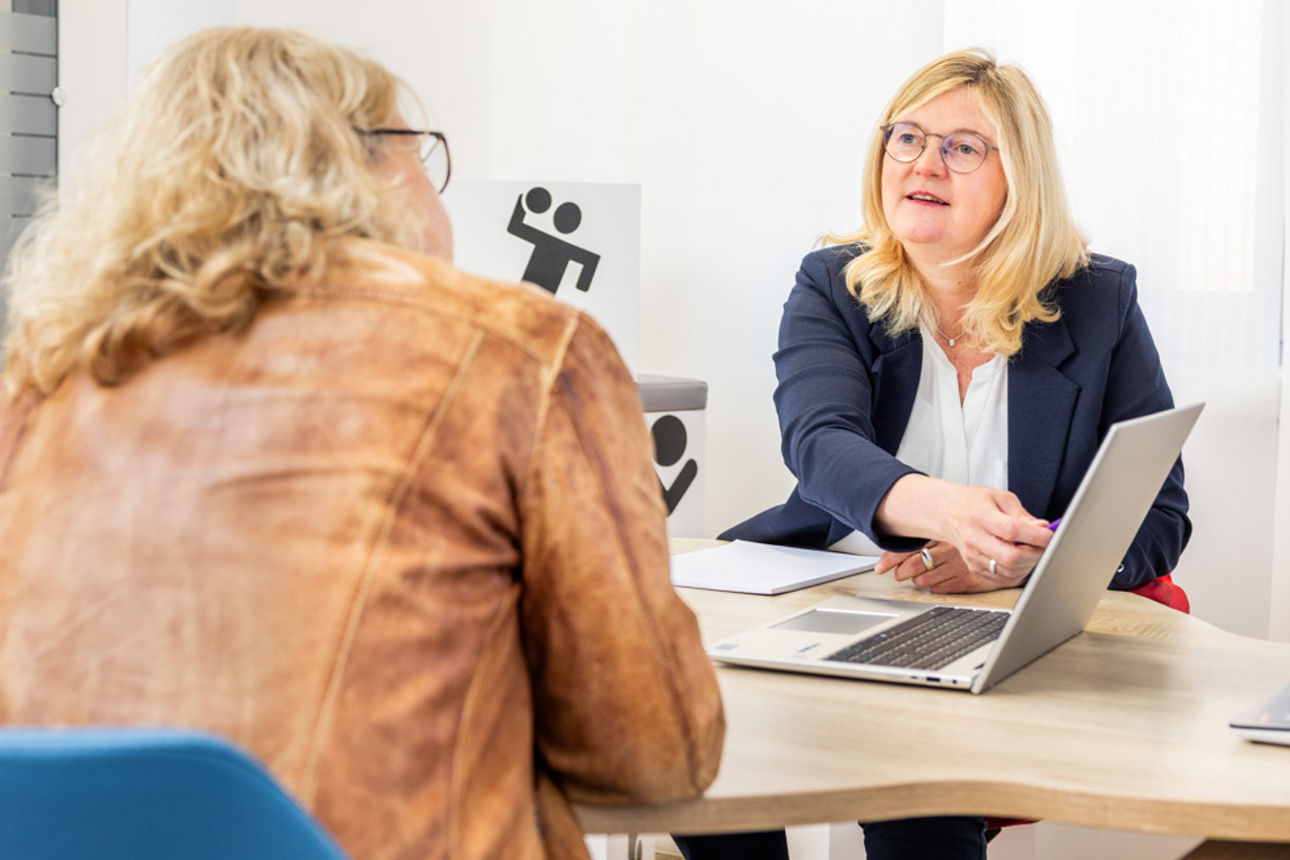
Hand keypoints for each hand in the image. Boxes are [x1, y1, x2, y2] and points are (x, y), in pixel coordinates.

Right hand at [875, 476, 1053, 585]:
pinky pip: (1002, 579)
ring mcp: (973, 556)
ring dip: (1028, 564)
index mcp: (980, 515)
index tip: (1050, 535)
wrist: (948, 513)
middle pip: (1010, 557)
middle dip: (1035, 554)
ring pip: (1008, 571)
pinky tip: (1021, 560)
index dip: (1035, 535)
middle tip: (1045, 546)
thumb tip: (1043, 529)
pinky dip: (1018, 572)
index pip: (1011, 530)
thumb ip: (1023, 515)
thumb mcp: (1000, 498)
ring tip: (1033, 551)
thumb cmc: (974, 503)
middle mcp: (974, 538)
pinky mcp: (974, 568)